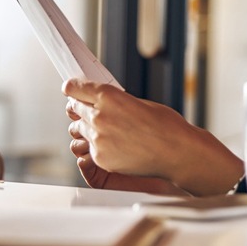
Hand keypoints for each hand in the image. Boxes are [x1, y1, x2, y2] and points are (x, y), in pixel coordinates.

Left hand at [63, 78, 242, 195]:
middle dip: (80, 109)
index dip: (72, 88)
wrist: (175, 152)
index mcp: (109, 97)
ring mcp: (98, 138)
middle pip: (74, 108)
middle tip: (90, 112)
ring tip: (109, 132)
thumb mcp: (139, 103)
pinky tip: (118, 147)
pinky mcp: (100, 157)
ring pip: (79, 129)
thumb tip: (102, 102)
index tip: (71, 90)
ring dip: (88, 128)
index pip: (75, 88)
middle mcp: (99, 116)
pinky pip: (90, 149)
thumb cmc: (165, 126)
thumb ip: (115, 102)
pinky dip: (99, 147)